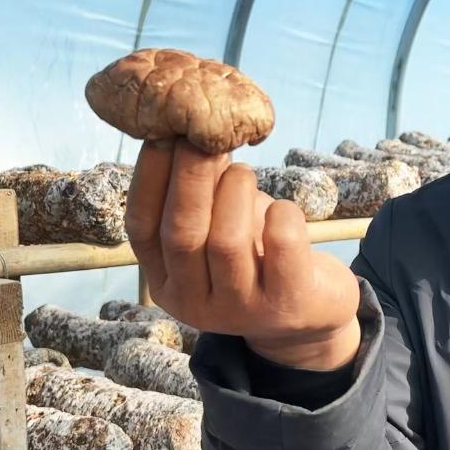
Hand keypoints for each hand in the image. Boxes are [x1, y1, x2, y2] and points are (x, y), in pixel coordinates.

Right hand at [125, 138, 360, 369]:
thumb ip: (201, 196)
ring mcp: (241, 309)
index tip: (162, 135)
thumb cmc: (257, 259)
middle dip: (190, 177)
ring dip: (235, 192)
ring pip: (226, 242)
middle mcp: (194, 302)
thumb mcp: (218, 233)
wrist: (308, 318)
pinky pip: (281, 246)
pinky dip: (281, 214)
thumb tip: (190, 131)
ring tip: (243, 171)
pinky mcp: (287, 303)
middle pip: (181, 234)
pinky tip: (281, 207)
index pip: (141, 229)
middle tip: (205, 137)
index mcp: (166, 281)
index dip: (149, 178)